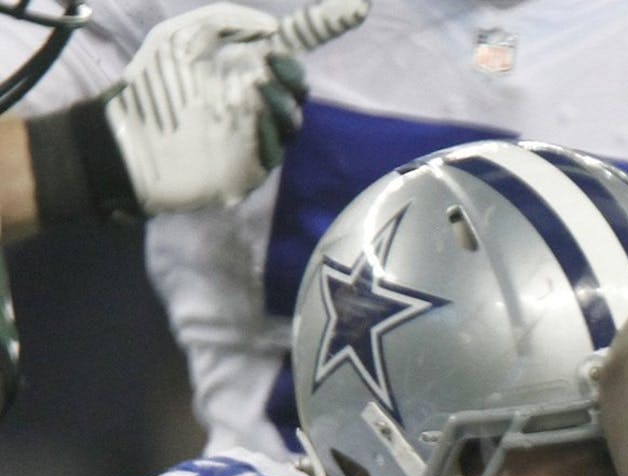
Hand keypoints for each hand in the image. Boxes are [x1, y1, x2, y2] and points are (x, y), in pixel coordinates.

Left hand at [98, 0, 367, 217]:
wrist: (126, 145)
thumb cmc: (150, 85)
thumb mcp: (179, 35)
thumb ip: (225, 19)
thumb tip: (275, 31)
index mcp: (247, 61)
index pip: (298, 40)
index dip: (328, 22)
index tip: (357, 5)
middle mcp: (259, 94)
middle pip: (300, 83)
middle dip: (293, 72)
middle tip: (271, 63)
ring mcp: (258, 130)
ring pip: (294, 116)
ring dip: (280, 100)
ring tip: (254, 91)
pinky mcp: (253, 164)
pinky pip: (277, 147)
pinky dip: (268, 132)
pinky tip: (250, 123)